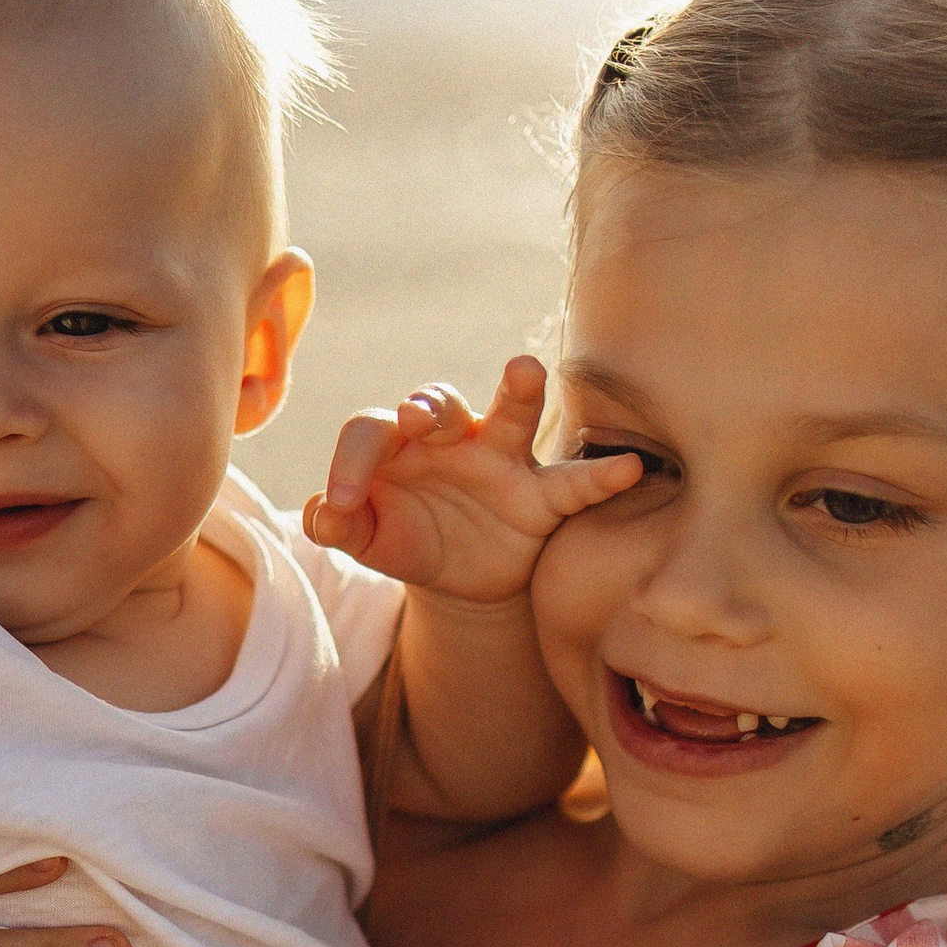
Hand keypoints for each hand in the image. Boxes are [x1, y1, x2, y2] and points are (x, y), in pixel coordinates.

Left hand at [304, 355, 639, 603]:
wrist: (458, 575)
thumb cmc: (407, 538)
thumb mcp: (372, 540)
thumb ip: (342, 526)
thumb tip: (316, 516)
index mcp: (398, 445)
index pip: (371, 431)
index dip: (348, 464)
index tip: (339, 506)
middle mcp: (451, 438)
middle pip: (440, 403)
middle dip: (429, 405)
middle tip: (417, 418)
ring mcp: (502, 459)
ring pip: (512, 415)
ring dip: (519, 392)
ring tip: (525, 371)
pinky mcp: (542, 494)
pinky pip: (573, 481)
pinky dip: (601, 474)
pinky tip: (629, 469)